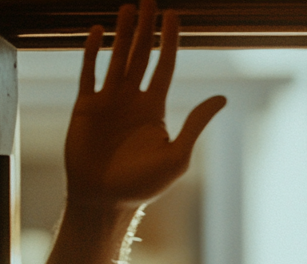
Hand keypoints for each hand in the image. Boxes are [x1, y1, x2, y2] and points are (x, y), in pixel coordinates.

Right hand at [65, 1, 225, 209]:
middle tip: (151, 0)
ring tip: (128, 8)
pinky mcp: (85, 106)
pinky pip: (88, 72)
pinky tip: (97, 31)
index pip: (164, 66)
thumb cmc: (143, 185)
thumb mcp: (177, 155)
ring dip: (122, 33)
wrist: (104, 200)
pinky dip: (91, 52)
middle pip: (141, 55)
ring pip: (116, 58)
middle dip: (146, 28)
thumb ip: (196, 124)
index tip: (173, 16)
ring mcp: (108, 101)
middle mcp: (132, 99)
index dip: (169, 41)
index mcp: (155, 108)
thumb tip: (222, 97)